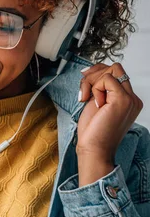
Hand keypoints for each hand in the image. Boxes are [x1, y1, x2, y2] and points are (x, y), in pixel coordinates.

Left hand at [78, 63, 142, 184]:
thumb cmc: (93, 131)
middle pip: (115, 68)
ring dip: (91, 81)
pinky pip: (106, 78)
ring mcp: (130, 99)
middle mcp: (133, 98)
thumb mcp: (95, 103)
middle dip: (94, 74)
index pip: (116, 73)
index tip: (84, 82)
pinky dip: (93, 87)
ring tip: (86, 97)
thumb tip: (90, 71)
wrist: (94, 149)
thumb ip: (99, 88)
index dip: (97, 73)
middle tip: (83, 90)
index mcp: (128, 100)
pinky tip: (92, 102)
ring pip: (111, 70)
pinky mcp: (123, 99)